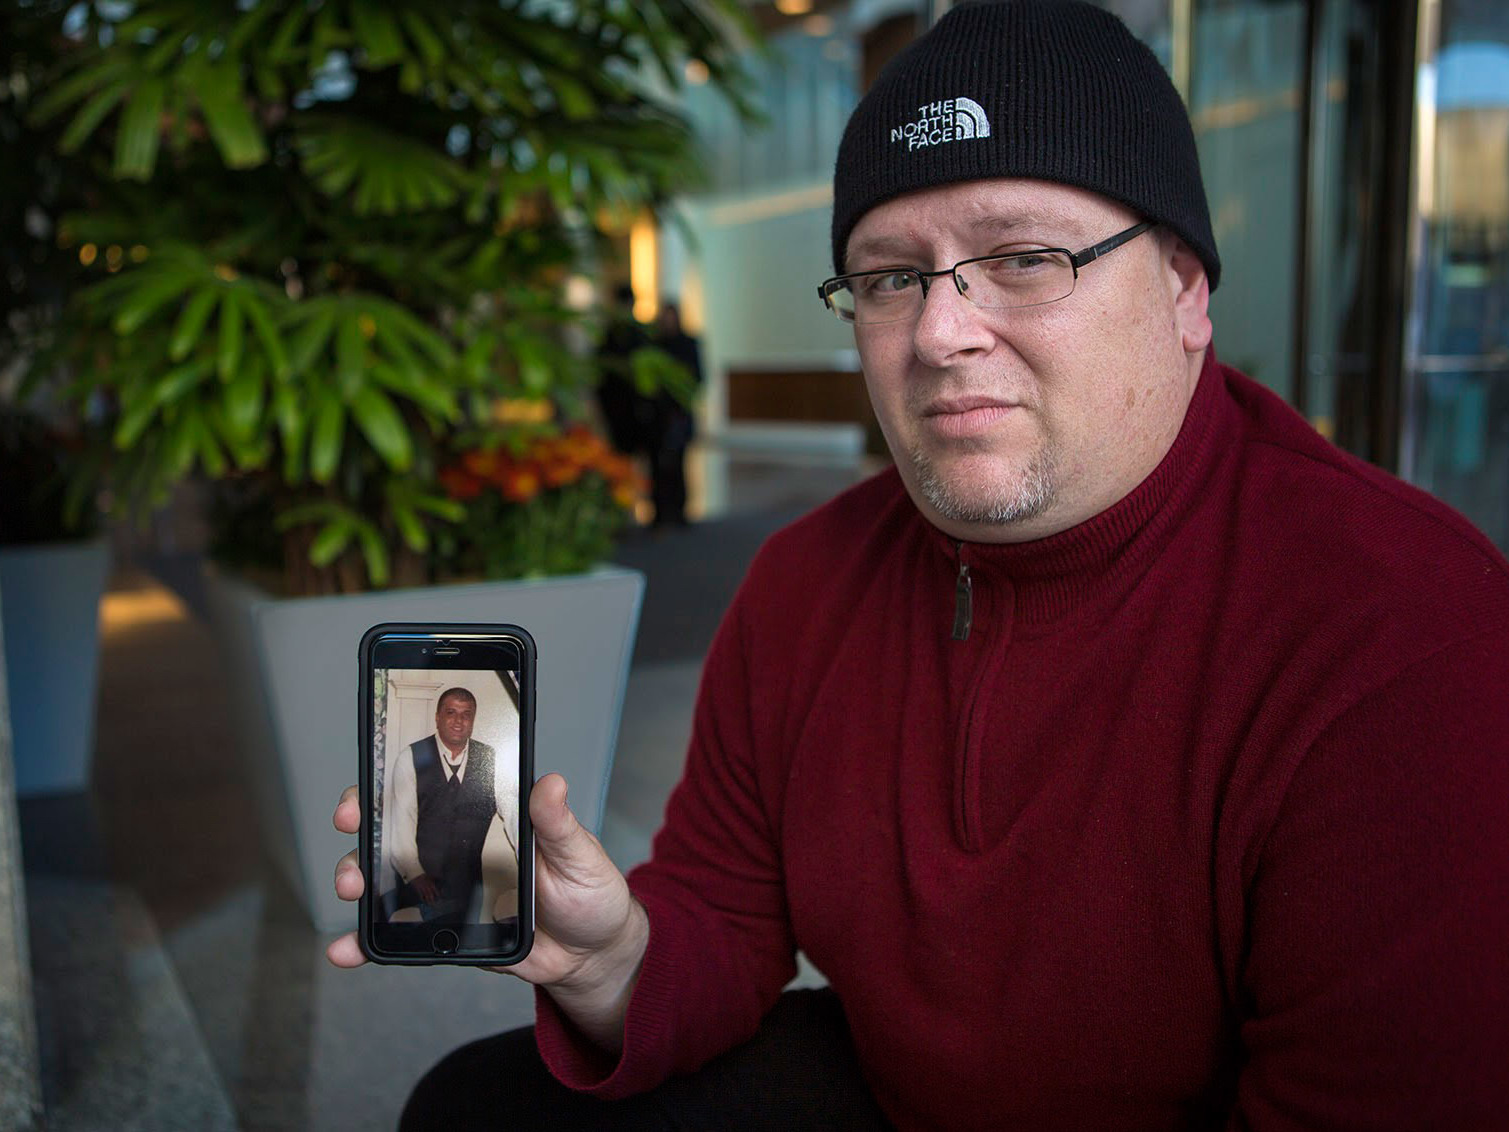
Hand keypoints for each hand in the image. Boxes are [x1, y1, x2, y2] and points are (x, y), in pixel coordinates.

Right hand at [325, 774, 647, 1054]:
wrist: (591, 956)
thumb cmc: (589, 893)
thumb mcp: (580, 854)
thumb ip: (558, 825)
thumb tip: (551, 783)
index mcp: (491, 819)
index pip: (438, 789)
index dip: (398, 782)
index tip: (374, 786)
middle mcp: (461, 848)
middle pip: (399, 829)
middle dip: (364, 825)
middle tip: (351, 828)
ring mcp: (448, 889)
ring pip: (388, 878)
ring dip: (358, 879)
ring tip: (351, 889)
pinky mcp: (445, 930)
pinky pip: (399, 932)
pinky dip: (366, 943)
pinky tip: (347, 949)